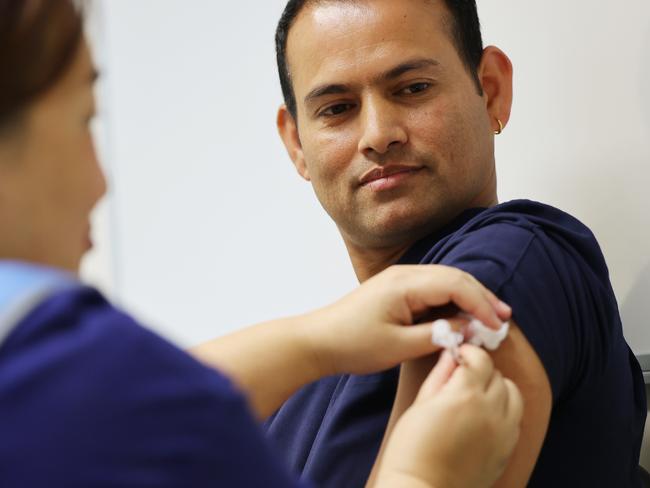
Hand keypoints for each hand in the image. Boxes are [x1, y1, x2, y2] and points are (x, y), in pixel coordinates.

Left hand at [305, 265, 511, 376]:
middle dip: (481, 297)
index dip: (481, 304)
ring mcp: (400, 279)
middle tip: (504, 319)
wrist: (319, 340)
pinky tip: (463, 316)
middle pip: (454, 277)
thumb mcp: (398, 346)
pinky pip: (432, 289)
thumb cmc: (353, 344)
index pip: (455, 285)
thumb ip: (437, 334)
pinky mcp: (397, 289)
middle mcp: (404, 274)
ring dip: (469, 298)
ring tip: (490, 318)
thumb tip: (467, 327)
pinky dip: (452, 301)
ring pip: (445, 281)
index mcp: (405, 284)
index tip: (498, 325)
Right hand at [377, 345, 523, 487]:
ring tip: (478, 395)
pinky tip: (486, 416)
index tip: (458, 355)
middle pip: (498, 375)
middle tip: (464, 375)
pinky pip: (516, 419)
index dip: (469, 352)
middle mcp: (490, 410)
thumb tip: (451, 354)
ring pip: (513, 395)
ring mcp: (503, 432)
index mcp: (465, 395)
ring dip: (498, 388)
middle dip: (481, 369)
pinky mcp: (507, 450)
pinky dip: (505, 411)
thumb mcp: (420, 405)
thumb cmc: (411, 449)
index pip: (480, 359)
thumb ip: (440, 376)